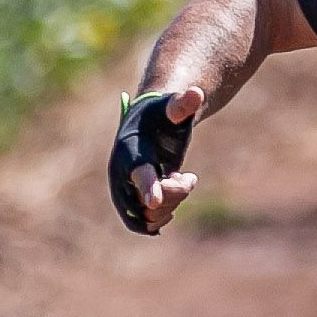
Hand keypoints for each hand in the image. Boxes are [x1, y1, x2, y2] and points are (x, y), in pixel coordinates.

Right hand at [109, 85, 200, 232]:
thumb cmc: (162, 113)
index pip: (139, 174)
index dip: (147, 188)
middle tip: (187, 177)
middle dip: (175, 195)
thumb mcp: (173, 107)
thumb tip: (196, 92)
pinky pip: (146, 224)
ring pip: (149, 217)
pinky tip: (174, 193)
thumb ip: (182, 104)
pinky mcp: (132, 201)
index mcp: (129, 153)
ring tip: (181, 180)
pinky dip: (166, 215)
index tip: (154, 202)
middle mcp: (121, 176)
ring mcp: (124, 190)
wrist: (149, 123)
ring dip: (173, 204)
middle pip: (148, 204)